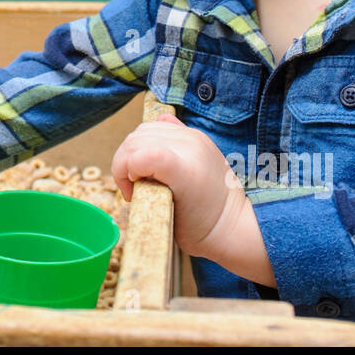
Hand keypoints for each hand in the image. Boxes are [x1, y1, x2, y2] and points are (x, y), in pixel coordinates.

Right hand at [111, 115, 245, 259]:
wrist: (231, 223)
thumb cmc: (200, 229)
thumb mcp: (166, 217)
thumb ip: (145, 188)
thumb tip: (131, 170)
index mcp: (183, 170)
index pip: (138, 155)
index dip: (123, 171)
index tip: (132, 193)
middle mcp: (189, 146)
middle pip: (135, 140)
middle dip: (124, 164)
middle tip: (134, 188)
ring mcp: (193, 137)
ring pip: (143, 130)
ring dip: (134, 151)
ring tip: (142, 174)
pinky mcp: (195, 135)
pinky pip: (159, 125)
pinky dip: (148, 140)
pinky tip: (152, 159)